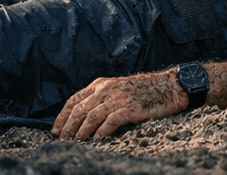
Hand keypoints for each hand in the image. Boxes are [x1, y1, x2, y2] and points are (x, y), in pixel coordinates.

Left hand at [54, 73, 180, 139]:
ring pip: (91, 116)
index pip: (74, 99)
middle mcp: (107, 89)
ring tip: (76, 143)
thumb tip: (82, 118)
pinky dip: (101, 132)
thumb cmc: (144, 90)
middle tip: (63, 140)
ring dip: (81, 132)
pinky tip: (96, 141)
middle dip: (68, 127)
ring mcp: (119, 98)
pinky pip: (110, 122)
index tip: (56, 130)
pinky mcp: (130, 108)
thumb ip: (101, 97)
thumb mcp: (118, 88)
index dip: (62, 116)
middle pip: (80, 109)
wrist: (170, 86)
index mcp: (101, 83)